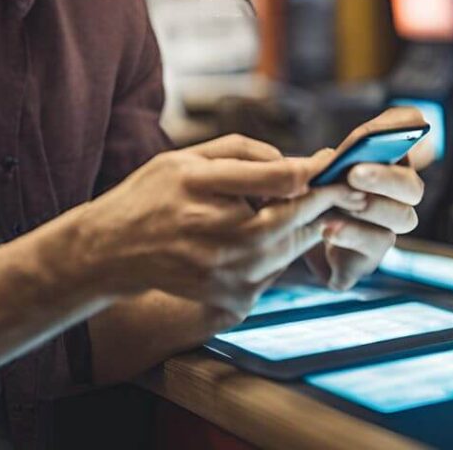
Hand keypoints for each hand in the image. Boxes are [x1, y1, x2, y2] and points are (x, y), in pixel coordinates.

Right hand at [79, 134, 368, 324]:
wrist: (113, 253)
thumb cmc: (151, 195)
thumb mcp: (185, 157)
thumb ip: (241, 152)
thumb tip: (291, 163)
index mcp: (205, 191)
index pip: (280, 180)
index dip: (313, 170)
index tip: (331, 161)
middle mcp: (220, 236)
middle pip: (297, 217)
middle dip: (321, 199)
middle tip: (339, 185)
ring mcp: (229, 274)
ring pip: (292, 246)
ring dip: (301, 225)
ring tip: (293, 205)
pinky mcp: (233, 298)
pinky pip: (276, 270)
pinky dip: (279, 251)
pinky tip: (259, 236)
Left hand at [304, 107, 426, 290]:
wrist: (285, 244)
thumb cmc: (303, 197)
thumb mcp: (309, 172)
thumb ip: (325, 164)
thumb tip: (330, 161)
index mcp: (383, 162)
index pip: (409, 133)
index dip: (407, 126)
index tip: (400, 123)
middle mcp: (395, 198)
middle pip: (412, 186)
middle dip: (385, 178)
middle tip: (354, 173)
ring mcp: (384, 231)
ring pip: (399, 219)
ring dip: (367, 208)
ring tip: (338, 203)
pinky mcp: (364, 262)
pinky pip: (370, 252)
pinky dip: (350, 237)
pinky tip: (328, 229)